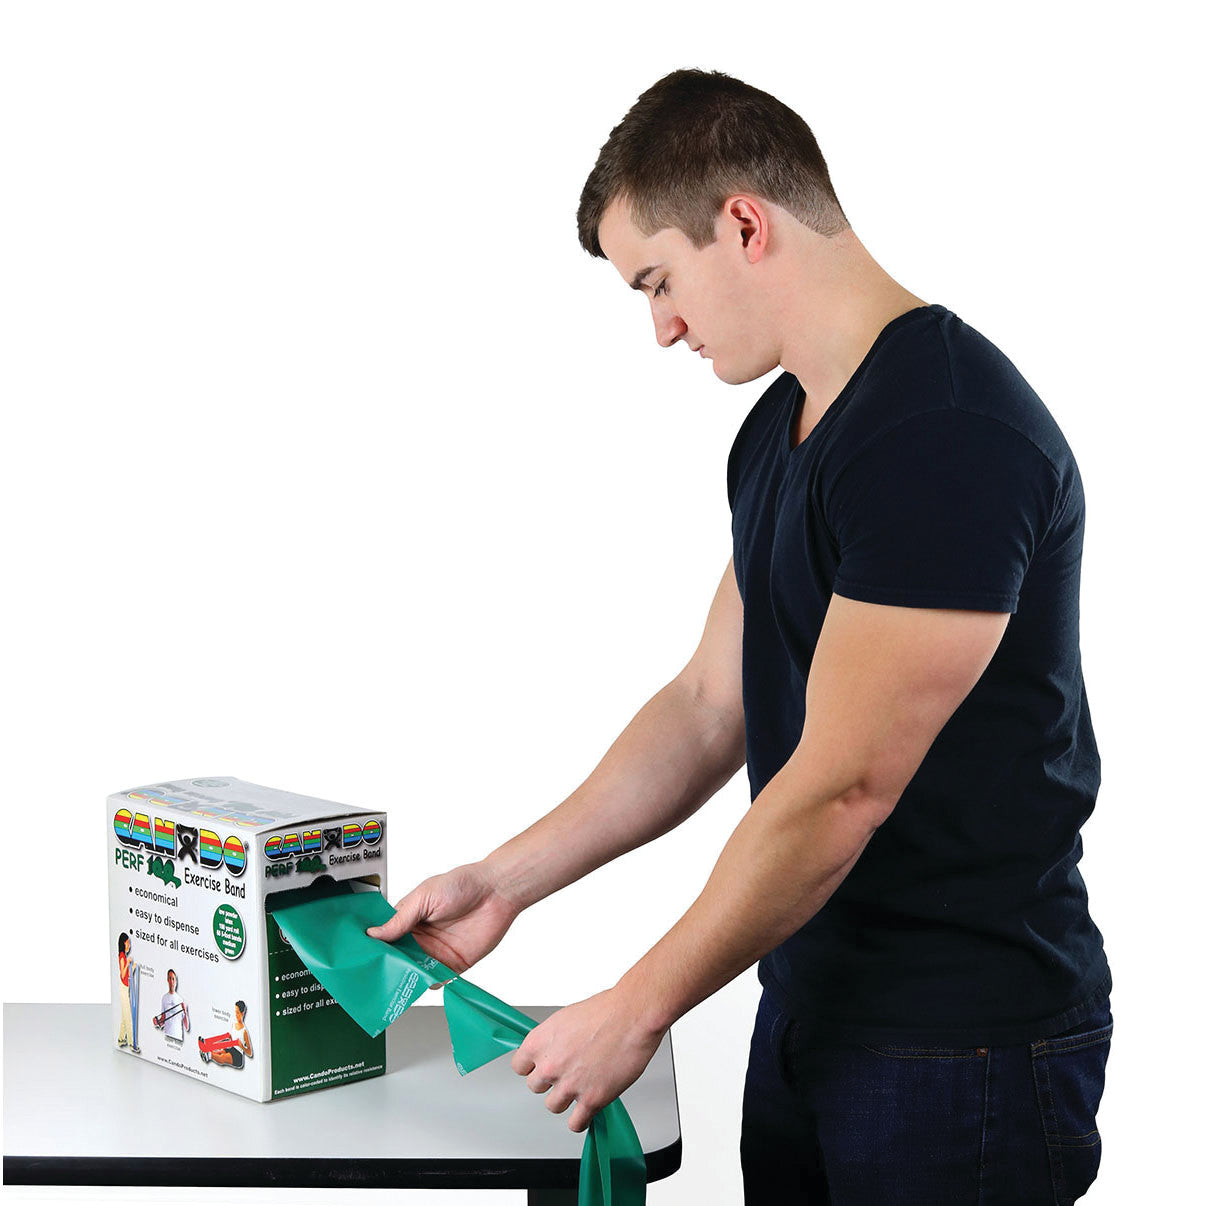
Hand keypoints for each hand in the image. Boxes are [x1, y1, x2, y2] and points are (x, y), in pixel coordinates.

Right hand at [365, 862, 523, 984]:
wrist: (497, 892)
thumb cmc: (462, 884)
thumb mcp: (425, 896)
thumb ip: (400, 919)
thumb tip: (373, 934)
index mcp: (410, 918)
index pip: (386, 937)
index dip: (375, 947)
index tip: (362, 956)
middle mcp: (421, 937)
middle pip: (397, 958)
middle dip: (387, 966)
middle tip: (375, 974)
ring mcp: (436, 952)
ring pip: (413, 972)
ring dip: (406, 976)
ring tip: (396, 980)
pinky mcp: (453, 965)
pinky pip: (436, 980)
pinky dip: (428, 983)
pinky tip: (422, 982)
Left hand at [510, 986, 665, 1132]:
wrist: (632, 1016)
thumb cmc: (606, 1010)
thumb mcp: (566, 1018)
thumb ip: (553, 1039)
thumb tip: (552, 1050)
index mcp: (540, 1041)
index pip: (519, 1067)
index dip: (532, 1067)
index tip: (539, 1067)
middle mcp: (550, 1065)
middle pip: (535, 1087)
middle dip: (550, 1081)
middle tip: (566, 1073)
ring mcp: (569, 1085)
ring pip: (553, 1106)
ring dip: (565, 1099)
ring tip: (580, 1087)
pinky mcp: (591, 1100)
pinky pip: (576, 1123)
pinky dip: (580, 1120)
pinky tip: (587, 1110)